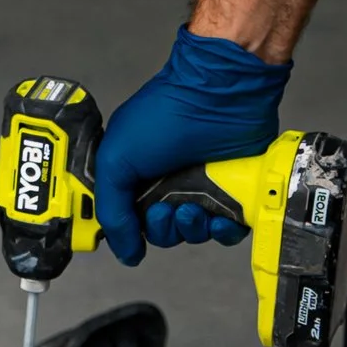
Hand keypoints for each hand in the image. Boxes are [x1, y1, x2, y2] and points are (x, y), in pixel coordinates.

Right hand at [92, 27, 291, 265]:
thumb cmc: (164, 117)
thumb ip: (111, 209)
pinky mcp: (235, 192)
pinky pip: (229, 230)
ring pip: (194, 234)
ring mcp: (204, 188)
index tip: (135, 229)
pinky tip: (220, 219)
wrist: (219, 94)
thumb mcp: (116, 159)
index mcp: (137, 176)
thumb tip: (126, 252)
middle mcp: (169, 184)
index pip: (130, 219)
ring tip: (192, 209)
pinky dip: (224, 232)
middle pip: (162, 232)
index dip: (131, 231)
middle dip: (162, 230)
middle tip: (166, 210)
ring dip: (191, 230)